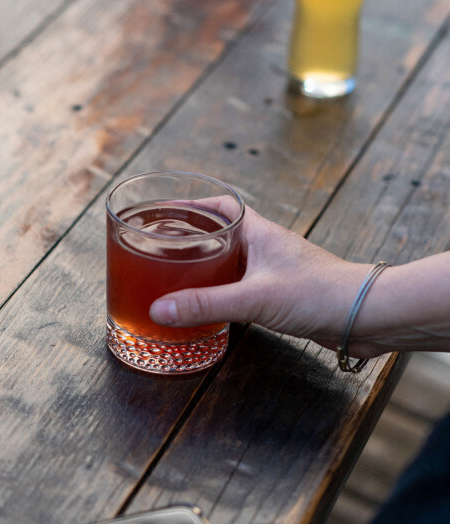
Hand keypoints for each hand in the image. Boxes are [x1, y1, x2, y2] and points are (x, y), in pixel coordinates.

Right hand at [149, 205, 374, 355]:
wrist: (364, 316)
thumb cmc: (319, 293)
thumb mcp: (254, 298)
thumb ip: (206, 304)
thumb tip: (159, 309)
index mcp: (259, 232)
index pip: (219, 206)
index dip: (190, 206)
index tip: (163, 212)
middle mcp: (265, 246)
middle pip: (220, 234)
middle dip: (191, 239)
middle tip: (161, 248)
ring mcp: (274, 270)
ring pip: (231, 262)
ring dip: (206, 266)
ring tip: (177, 277)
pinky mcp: (281, 294)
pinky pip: (242, 286)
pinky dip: (222, 292)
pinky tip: (211, 306)